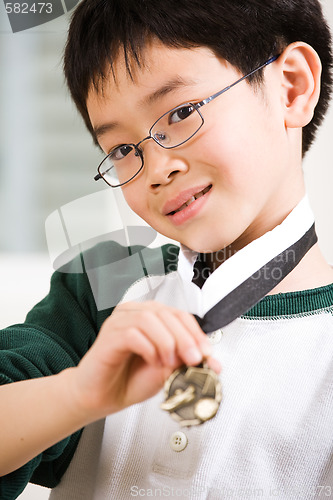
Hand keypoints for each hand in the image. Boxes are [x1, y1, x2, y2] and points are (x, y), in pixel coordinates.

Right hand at [70, 301, 219, 421]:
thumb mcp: (166, 370)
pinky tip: (151, 361)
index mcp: (150, 317)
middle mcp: (134, 314)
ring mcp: (120, 322)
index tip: (207, 354)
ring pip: (150, 318)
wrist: (101, 398)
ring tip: (168, 362)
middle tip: (194, 359)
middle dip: (186, 337)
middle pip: (166, 313)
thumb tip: (211, 363)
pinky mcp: (109, 336)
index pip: (179, 314)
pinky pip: (132, 333)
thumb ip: (184, 362)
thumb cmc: (128, 380)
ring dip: (167, 341)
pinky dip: (148, 348)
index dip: (196, 332)